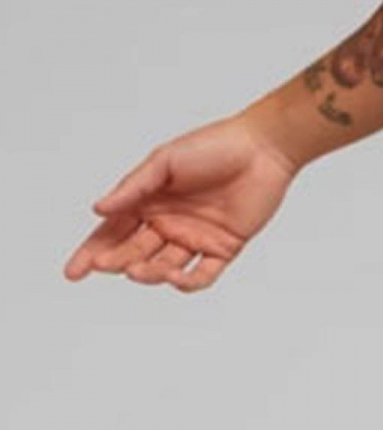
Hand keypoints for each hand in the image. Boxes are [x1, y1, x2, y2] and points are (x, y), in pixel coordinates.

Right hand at [63, 112, 301, 291]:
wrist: (262, 149)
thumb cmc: (211, 147)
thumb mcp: (164, 162)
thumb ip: (132, 188)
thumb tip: (98, 209)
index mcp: (148, 202)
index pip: (113, 232)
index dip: (92, 252)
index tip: (73, 271)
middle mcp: (168, 223)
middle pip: (133, 252)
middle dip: (115, 262)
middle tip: (104, 265)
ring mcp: (195, 238)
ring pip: (164, 267)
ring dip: (148, 273)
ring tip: (137, 270)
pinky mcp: (223, 248)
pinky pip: (203, 274)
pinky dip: (187, 282)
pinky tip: (174, 278)